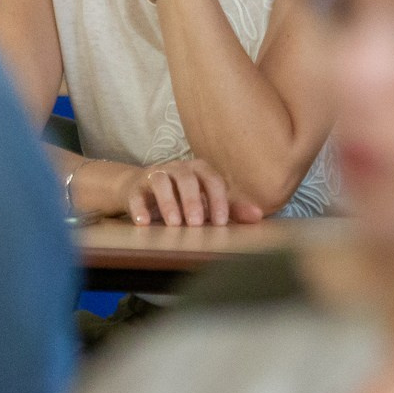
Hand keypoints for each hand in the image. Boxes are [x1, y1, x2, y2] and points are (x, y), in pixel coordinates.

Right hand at [119, 157, 264, 226]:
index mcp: (199, 171)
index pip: (212, 180)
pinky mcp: (136, 186)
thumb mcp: (205, 203)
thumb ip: (230, 209)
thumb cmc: (180, 198)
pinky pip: (136, 194)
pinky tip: (143, 222)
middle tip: (195, 223)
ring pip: (161, 181)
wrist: (141, 189)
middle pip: (187, 178)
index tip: (220, 222)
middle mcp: (178, 169)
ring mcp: (155, 175)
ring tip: (173, 223)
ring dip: (168, 203)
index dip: (217, 200)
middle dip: (192, 201)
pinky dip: (139, 207)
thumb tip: (258, 216)